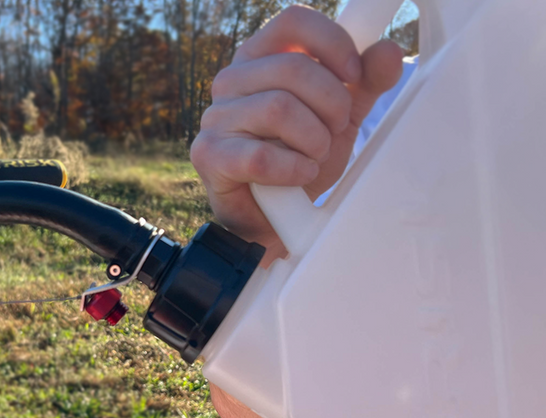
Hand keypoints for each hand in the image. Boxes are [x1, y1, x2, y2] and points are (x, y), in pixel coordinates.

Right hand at [191, 4, 403, 265]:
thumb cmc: (299, 159)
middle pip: (292, 67)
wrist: (272, 217)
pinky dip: (293, 168)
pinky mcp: (208, 154)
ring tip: (316, 156)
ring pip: (279, 108)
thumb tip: (388, 51)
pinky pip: (260, 155)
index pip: (293, 21)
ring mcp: (215, 117)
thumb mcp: (340, 117)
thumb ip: (365, 83)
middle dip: (331, 103)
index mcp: (260, 58)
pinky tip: (300, 175)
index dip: (332, 43)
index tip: (354, 76)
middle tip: (337, 129)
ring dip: (313, 139)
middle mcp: (231, 81)